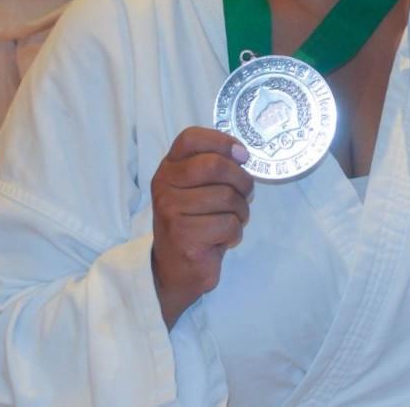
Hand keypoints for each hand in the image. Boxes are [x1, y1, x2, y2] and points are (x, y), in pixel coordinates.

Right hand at [150, 127, 253, 327]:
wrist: (174, 270)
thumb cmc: (194, 223)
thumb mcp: (196, 190)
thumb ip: (213, 168)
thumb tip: (243, 155)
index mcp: (168, 169)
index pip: (191, 138)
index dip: (222, 141)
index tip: (242, 155)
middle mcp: (164, 186)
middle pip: (216, 166)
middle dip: (242, 181)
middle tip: (245, 195)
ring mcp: (171, 211)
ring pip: (227, 197)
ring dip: (241, 212)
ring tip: (231, 221)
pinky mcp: (184, 237)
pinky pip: (228, 224)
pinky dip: (235, 233)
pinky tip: (223, 239)